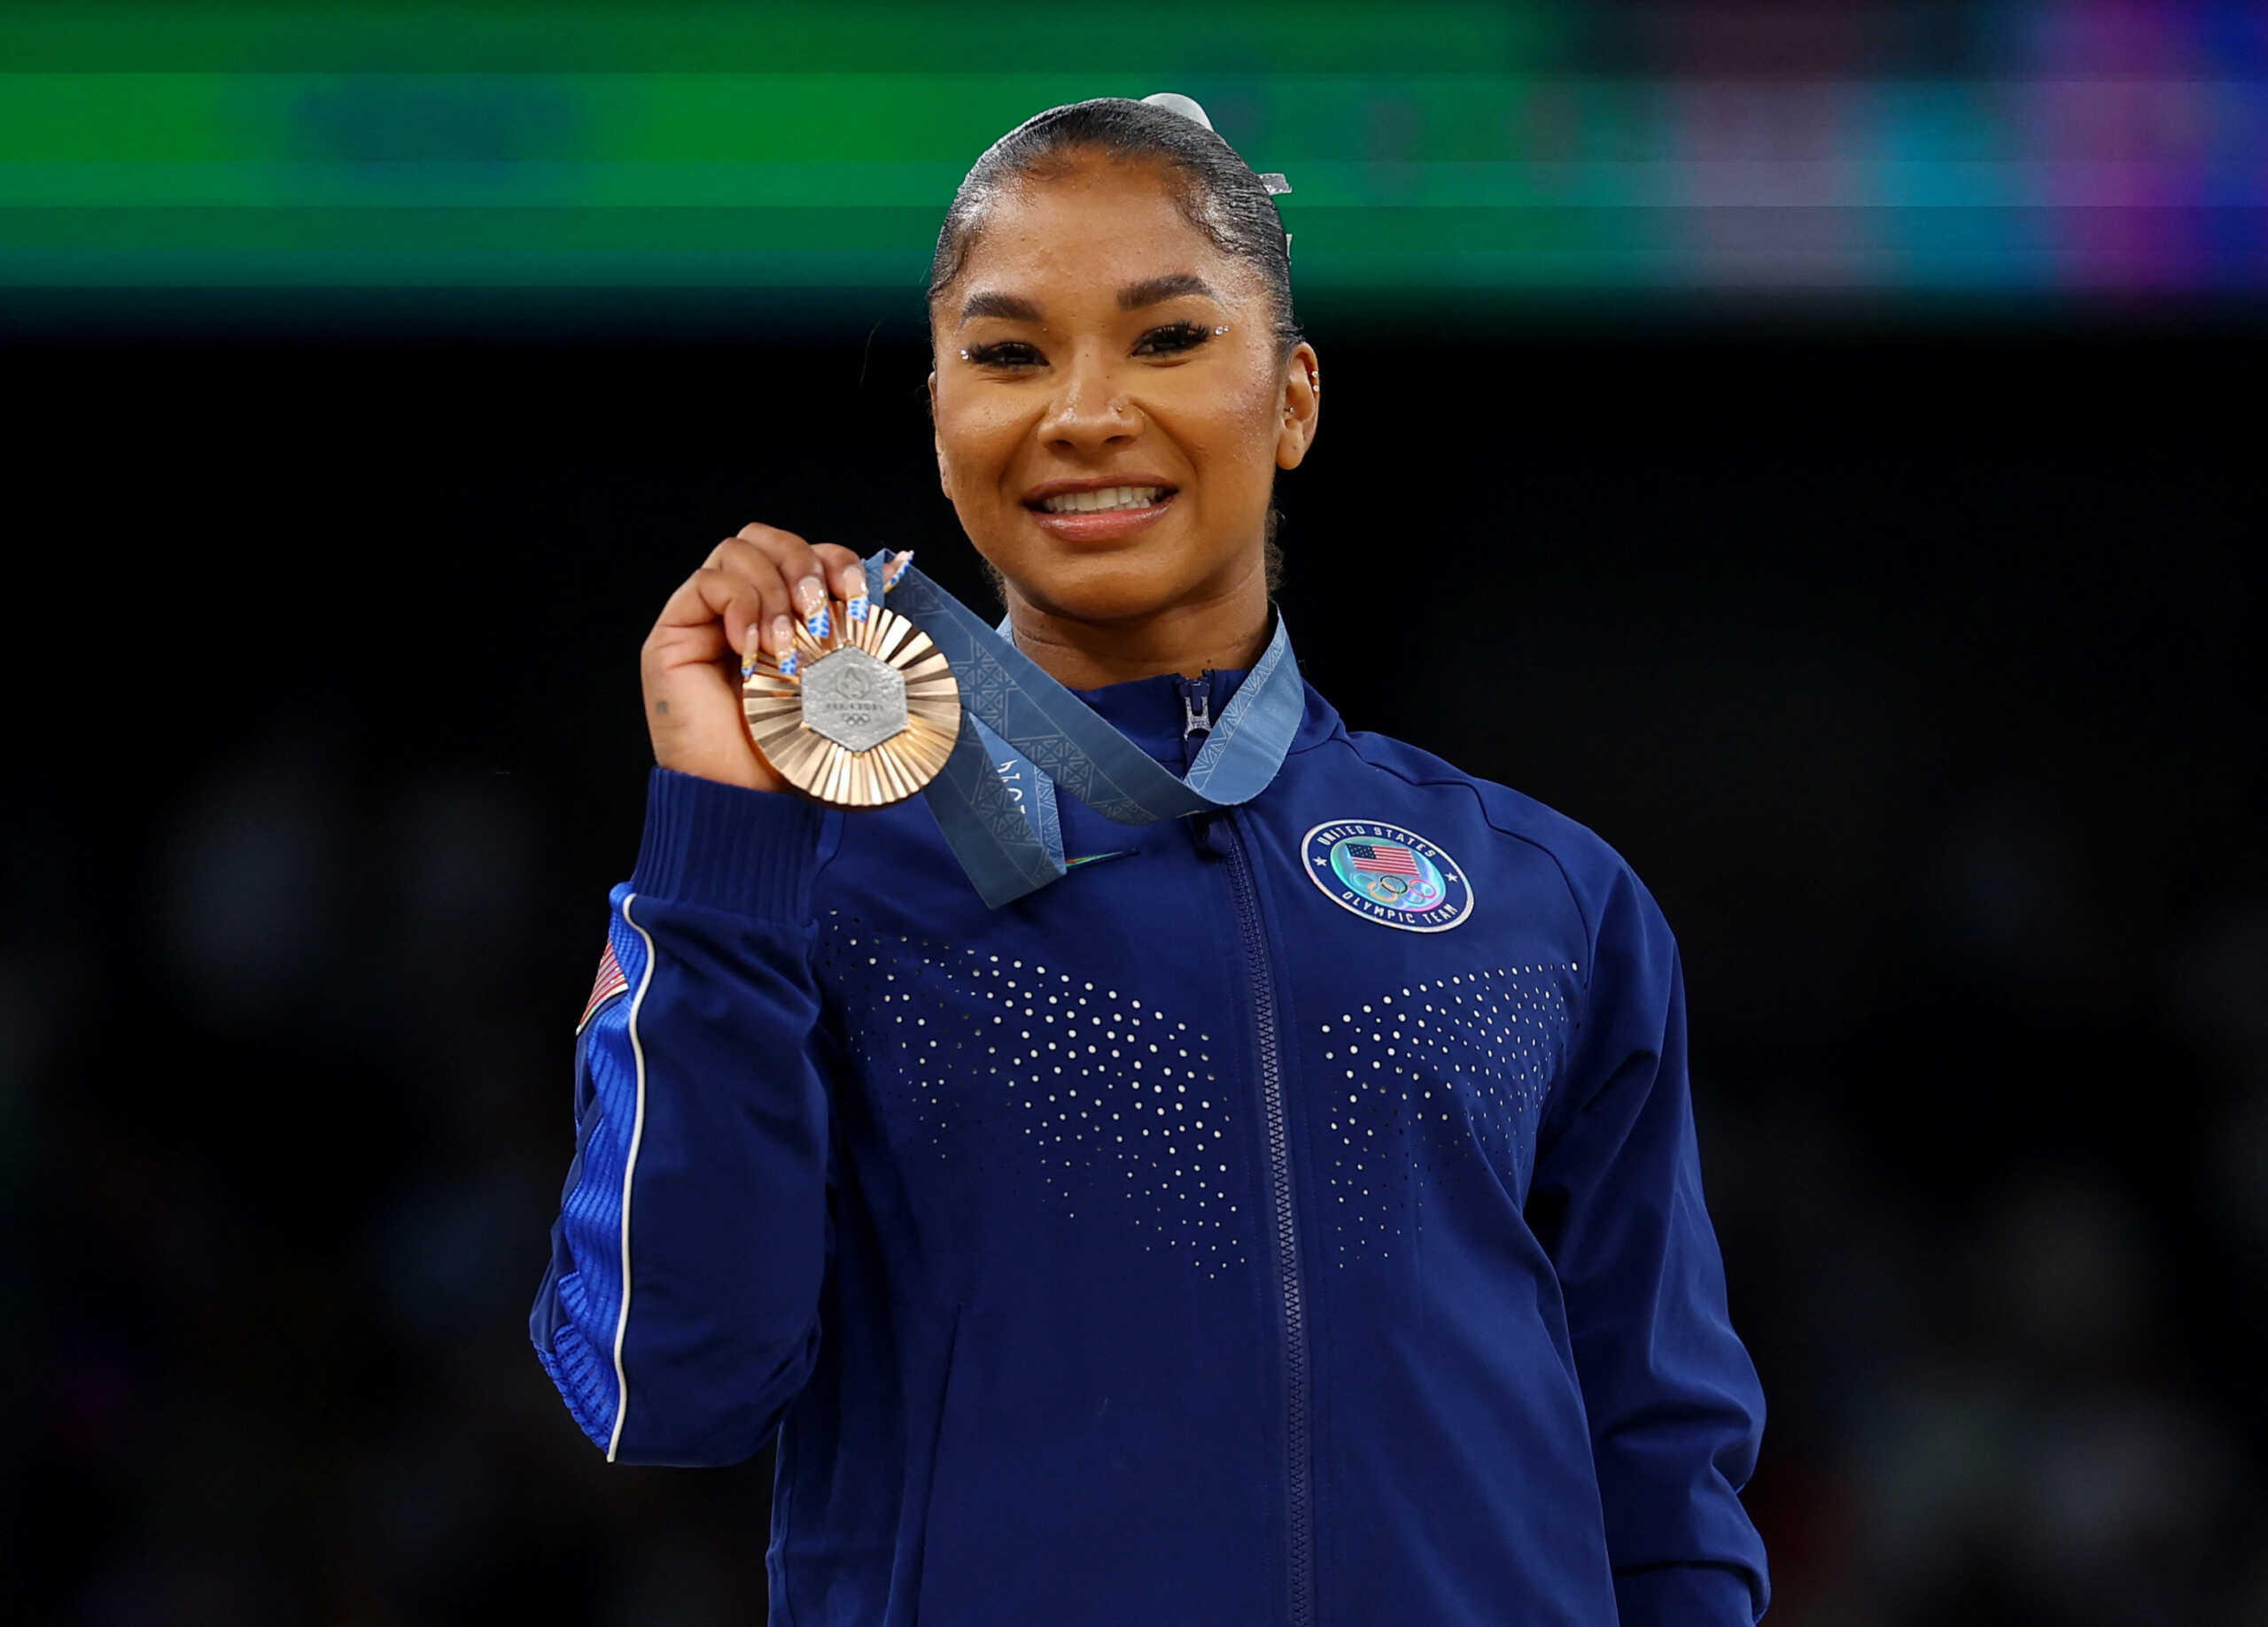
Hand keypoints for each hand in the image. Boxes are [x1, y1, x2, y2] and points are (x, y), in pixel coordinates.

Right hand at [640, 524, 869, 793]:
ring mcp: (706, 619)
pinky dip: (740, 606)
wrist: (750, 803)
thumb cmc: (795, 757)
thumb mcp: (844, 689)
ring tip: (785, 646)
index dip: (834, 560)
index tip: (858, 596)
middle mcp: (743, 610)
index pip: (805, 555)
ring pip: (738, 551)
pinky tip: (753, 652)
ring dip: (773, 591)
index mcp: (785, 617)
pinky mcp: (675, 632)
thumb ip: (861, 635)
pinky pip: (707, 582)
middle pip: (767, 538)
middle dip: (803, 564)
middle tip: (819, 615)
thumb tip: (897, 570)